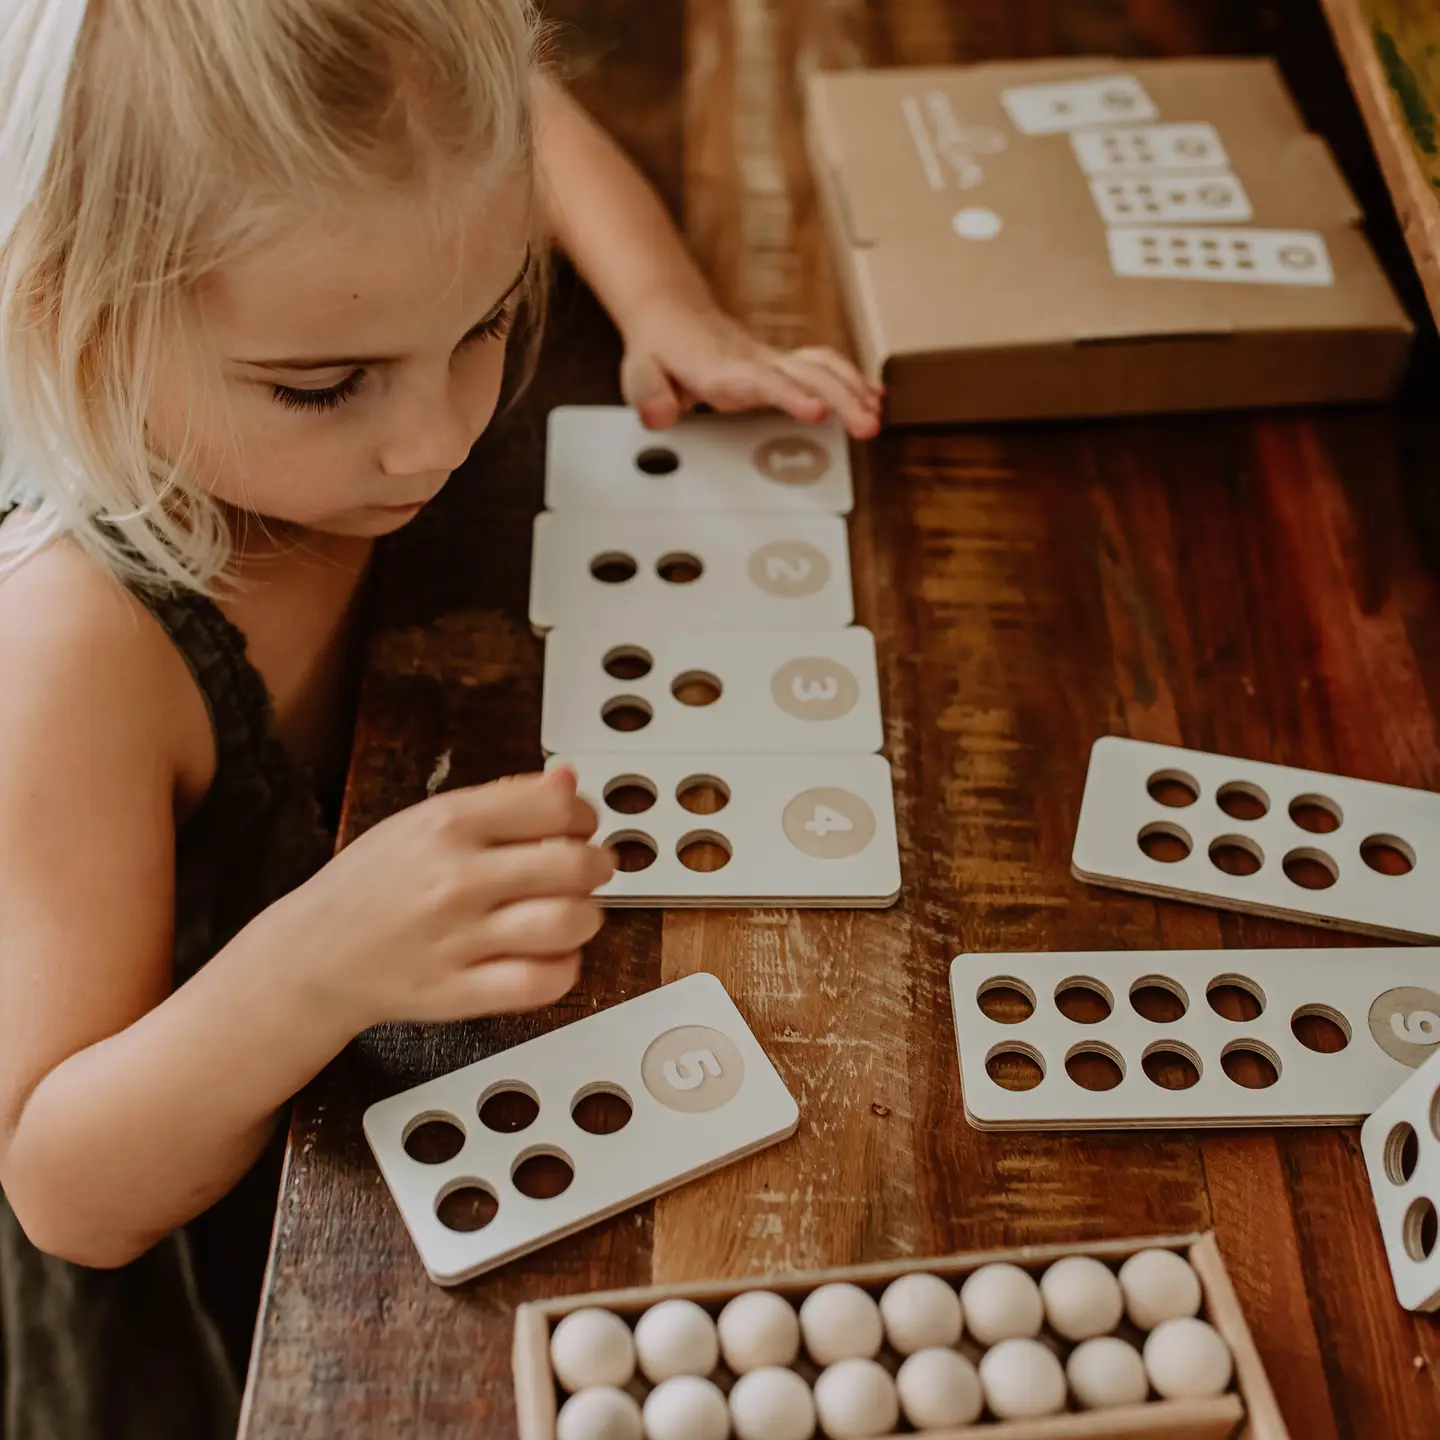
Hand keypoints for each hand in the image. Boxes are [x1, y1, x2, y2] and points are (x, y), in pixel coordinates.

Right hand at [270, 768, 613, 1029]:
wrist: (309, 955)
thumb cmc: (371, 884)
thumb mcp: (423, 821)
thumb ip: (501, 801)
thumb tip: (566, 781)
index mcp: (448, 825)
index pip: (556, 807)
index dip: (583, 817)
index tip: (579, 828)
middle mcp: (456, 879)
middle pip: (573, 865)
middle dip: (596, 866)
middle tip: (589, 871)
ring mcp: (457, 940)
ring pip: (567, 923)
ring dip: (586, 917)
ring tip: (573, 914)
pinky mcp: (458, 993)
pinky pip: (540, 983)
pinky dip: (563, 970)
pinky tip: (553, 957)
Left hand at [620, 297, 882, 439]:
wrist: (671, 316)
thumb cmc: (658, 351)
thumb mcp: (639, 374)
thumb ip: (648, 396)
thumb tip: (660, 416)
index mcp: (721, 368)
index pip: (762, 381)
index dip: (790, 394)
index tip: (816, 410)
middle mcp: (755, 360)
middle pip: (807, 374)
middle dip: (842, 399)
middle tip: (867, 426)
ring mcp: (773, 360)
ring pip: (822, 367)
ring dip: (853, 391)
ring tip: (876, 419)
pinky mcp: (783, 364)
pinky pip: (824, 366)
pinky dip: (852, 380)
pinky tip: (874, 397)